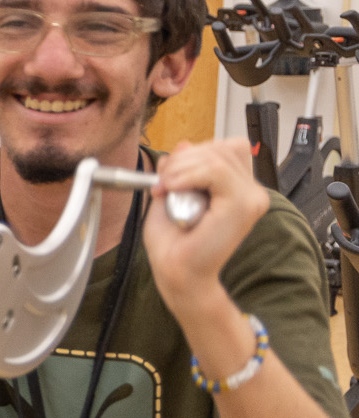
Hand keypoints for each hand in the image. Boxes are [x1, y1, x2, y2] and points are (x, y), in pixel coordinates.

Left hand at [144, 138, 265, 315]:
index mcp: (238, 188)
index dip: (195, 153)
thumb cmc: (175, 244)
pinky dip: (188, 175)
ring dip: (181, 168)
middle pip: (223, 146)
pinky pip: (216, 170)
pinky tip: (174, 190)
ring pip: (218, 156)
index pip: (227, 147)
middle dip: (185, 159)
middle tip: (164, 184)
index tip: (169, 176)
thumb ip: (180, 169)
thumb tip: (184, 144)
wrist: (177, 273)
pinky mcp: (243, 205)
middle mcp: (251, 192)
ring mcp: (252, 198)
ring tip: (168, 191)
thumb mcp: (172, 194)